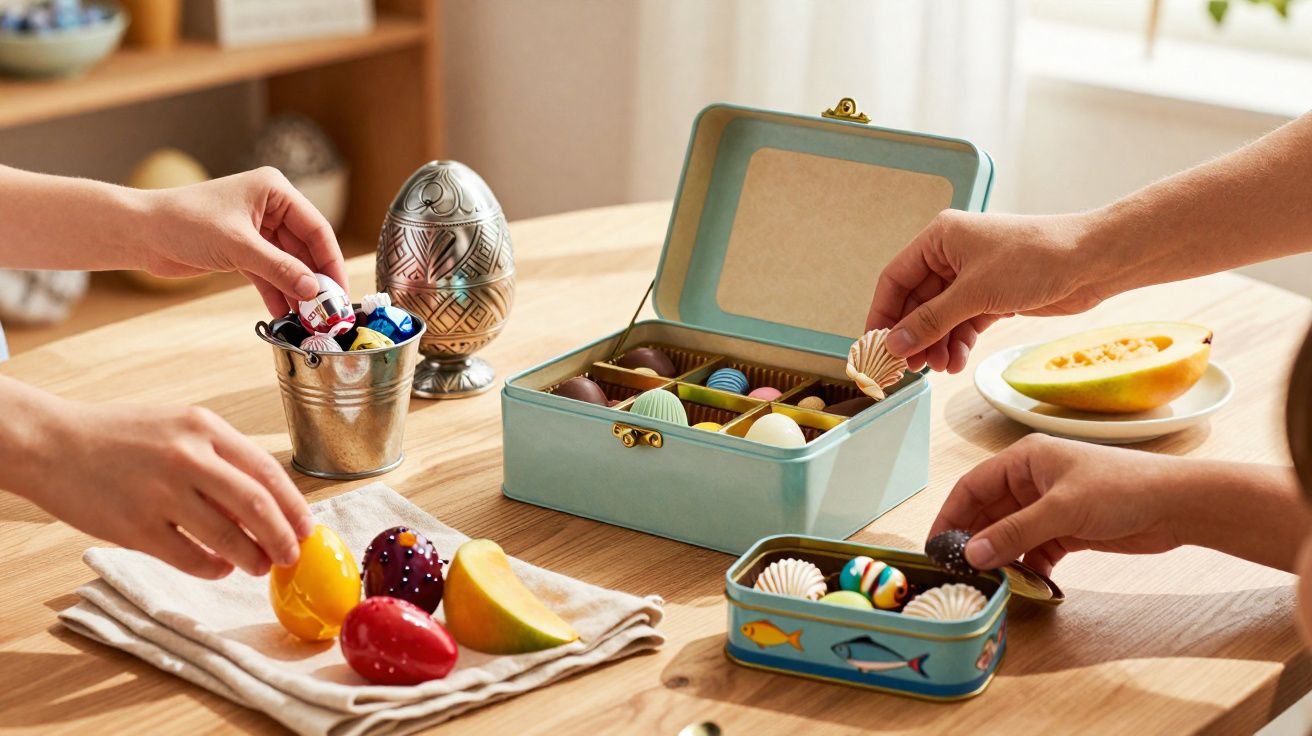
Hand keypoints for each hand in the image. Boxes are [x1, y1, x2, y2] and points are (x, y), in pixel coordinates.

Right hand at [21, 397, 314, 578]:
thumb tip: (266, 504)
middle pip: (256, 506)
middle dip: (282, 538)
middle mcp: (187, 457)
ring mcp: (159, 493)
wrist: (51, 442)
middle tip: (291, 556)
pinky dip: (212, 568)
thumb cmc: (120, 436)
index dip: (294, 506)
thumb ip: (220, 458)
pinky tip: (219, 568)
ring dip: (251, 558)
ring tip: (258, 566)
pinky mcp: (134, 527)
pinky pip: (189, 557)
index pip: (267, 471)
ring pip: (227, 537)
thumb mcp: (178, 427)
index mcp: (204, 427)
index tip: (306, 527)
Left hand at [142, 167, 348, 316]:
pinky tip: (285, 314)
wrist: (139, 233)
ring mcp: (257, 231)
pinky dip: (277, 293)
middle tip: (328, 311)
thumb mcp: (238, 246)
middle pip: (306, 249)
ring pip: (289, 265)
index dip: (331, 262)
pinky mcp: (243, 251)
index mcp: (275, 191)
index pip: (317, 228)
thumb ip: (279, 269)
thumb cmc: (182, 222)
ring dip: (297, 291)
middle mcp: (270, 208)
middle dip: (315, 281)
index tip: (340, 291)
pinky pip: (270, 274)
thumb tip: (314, 291)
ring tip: (308, 319)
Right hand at [866, 210, 1113, 372]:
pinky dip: (958, 343)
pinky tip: (956, 362)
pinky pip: (963, 323)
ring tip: (939, 368)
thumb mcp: (974, 293)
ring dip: (936, 344)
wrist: (1091, 261)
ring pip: (940, 317)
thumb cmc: (1035, 259)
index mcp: (939, 238)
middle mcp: (952, 255)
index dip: (882, 314)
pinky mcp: (992, 296)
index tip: (875, 346)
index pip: (895, 278)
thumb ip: (931, 320)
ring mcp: (972, 276)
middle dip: (914, 335)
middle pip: (916, 301)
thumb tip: (895, 344)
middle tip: (907, 367)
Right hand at [929, 434, 1185, 575]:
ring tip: (991, 582)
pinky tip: (1027, 583)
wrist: (1179, 504)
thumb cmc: (1122, 488)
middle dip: (975, 541)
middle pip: (988, 512)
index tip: (936, 547)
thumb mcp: (1061, 510)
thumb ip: (1013, 533)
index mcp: (1024, 460)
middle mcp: (1032, 480)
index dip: (951, 515)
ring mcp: (1049, 505)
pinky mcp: (1068, 529)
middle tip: (960, 572)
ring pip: (1010, 533)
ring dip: (1002, 557)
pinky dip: (1028, 565)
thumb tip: (970, 555)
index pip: (972, 487)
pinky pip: (1034, 548)